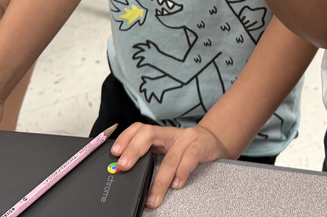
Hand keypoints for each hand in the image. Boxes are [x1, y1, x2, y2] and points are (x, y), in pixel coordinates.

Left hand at [110, 123, 228, 208]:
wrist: (212, 139)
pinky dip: (182, 172)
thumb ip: (150, 155)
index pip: (139, 129)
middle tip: (123, 166)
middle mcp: (170, 134)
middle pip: (149, 135)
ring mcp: (186, 139)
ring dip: (160, 180)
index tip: (114, 153)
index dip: (125, 138)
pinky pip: (190, 159)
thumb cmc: (185, 147)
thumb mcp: (165, 147)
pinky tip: (176, 184)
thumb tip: (125, 171)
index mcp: (159, 134)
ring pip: (170, 157)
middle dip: (134, 150)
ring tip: (153, 197)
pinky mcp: (200, 147)